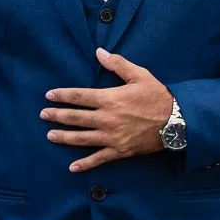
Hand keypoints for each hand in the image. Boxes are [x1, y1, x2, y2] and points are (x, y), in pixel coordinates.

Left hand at [42, 49, 174, 172]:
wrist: (176, 121)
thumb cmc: (157, 96)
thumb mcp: (139, 75)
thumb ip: (117, 64)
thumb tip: (99, 52)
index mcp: (110, 98)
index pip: (79, 96)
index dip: (62, 96)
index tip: (49, 96)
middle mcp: (107, 119)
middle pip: (75, 118)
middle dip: (57, 116)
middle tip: (43, 115)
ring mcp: (112, 137)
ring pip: (82, 139)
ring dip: (64, 137)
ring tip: (50, 136)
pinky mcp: (119, 151)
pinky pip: (99, 159)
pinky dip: (85, 164)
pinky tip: (72, 167)